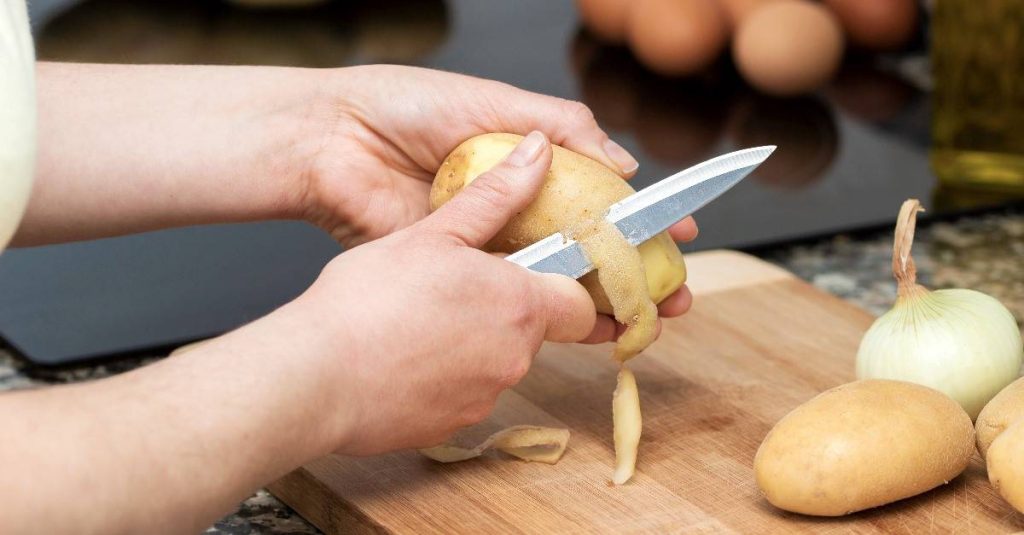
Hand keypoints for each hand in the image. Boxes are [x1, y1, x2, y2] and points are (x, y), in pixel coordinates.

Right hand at [296, 132, 594, 453]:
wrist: (316, 377)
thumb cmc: (370, 301)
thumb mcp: (435, 233)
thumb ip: (496, 195)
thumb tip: (540, 151)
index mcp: (519, 305)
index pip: (581, 305)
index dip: (575, 289)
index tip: (565, 279)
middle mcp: (514, 359)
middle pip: (534, 330)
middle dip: (507, 308)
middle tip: (460, 284)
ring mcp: (483, 398)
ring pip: (495, 362)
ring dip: (473, 340)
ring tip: (421, 316)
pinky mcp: (450, 425)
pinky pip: (462, 393)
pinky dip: (444, 374)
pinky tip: (405, 353)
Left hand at [299, 65, 696, 336]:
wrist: (334, 142)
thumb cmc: (409, 107)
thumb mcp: (495, 102)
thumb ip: (562, 127)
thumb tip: (624, 164)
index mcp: (527, 161)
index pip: (600, 193)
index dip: (642, 215)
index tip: (683, 231)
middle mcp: (515, 205)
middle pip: (586, 243)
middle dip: (633, 269)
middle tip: (674, 292)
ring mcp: (489, 240)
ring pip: (555, 276)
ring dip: (602, 299)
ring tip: (646, 317)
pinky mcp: (460, 269)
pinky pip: (510, 294)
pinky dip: (548, 312)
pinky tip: (587, 327)